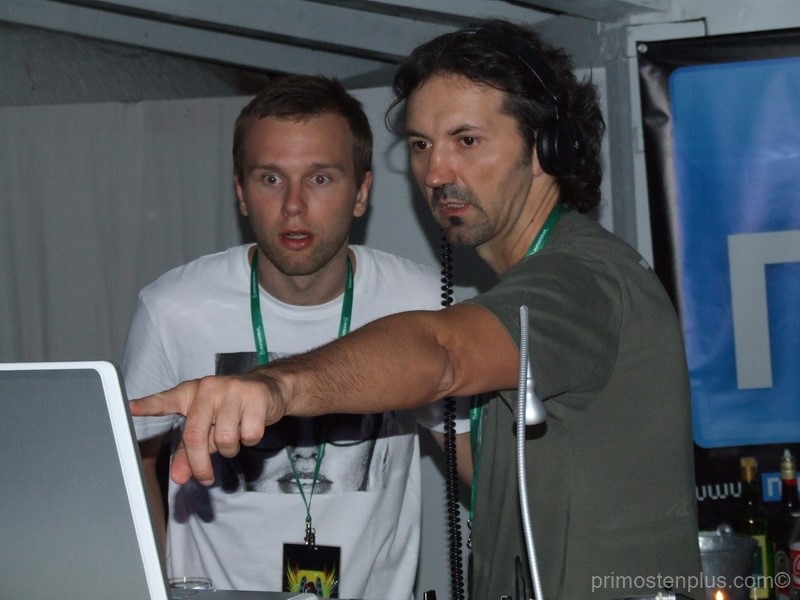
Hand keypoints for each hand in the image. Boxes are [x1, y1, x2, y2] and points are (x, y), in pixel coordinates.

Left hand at [129, 375, 286, 485]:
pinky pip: (249, 435)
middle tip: (205, 478)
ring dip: (231, 449)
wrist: (269, 389)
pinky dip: (250, 440)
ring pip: (225, 440)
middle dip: (199, 464)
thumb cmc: (231, 409)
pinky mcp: (255, 396)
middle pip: (195, 436)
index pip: (165, 401)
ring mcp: (233, 390)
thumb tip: (179, 477)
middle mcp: (208, 388)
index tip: (129, 408)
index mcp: (191, 393)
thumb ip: (188, 451)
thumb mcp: (207, 426)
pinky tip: (251, 426)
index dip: (147, 405)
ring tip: (235, 435)